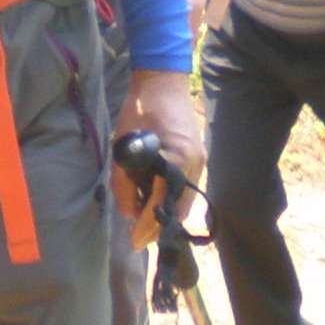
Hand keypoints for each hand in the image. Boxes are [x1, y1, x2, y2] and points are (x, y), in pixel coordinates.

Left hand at [114, 71, 202, 245]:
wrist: (163, 80)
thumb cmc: (139, 110)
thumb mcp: (124, 146)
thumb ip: (124, 182)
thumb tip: (129, 214)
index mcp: (178, 159)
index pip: (162, 203)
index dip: (147, 226)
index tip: (135, 243)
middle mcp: (195, 164)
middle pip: (180, 209)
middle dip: (159, 227)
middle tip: (138, 239)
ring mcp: (201, 161)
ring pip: (186, 201)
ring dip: (167, 214)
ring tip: (144, 223)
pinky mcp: (198, 157)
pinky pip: (188, 188)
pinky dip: (172, 200)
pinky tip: (154, 202)